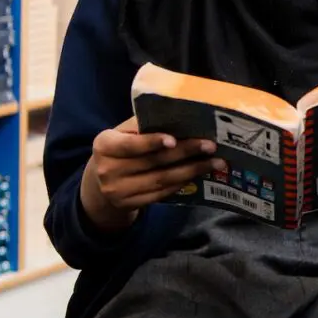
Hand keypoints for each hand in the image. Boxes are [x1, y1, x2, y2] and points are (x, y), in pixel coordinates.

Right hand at [81, 116, 219, 230]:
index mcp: (104, 145)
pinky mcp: (129, 204)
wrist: (101, 181)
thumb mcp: (123, 132)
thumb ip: (144, 124)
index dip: (151, 142)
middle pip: (152, 162)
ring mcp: (117, 191)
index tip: (173, 140)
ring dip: (192, 170)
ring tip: (215, 162)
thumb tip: (181, 113)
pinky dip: (183, 183)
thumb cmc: (121, 148)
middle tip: (210, 146)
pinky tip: (199, 174)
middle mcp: (107, 170)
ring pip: (161, 180)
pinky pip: (161, 193)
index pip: (129, 145)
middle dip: (185, 153)